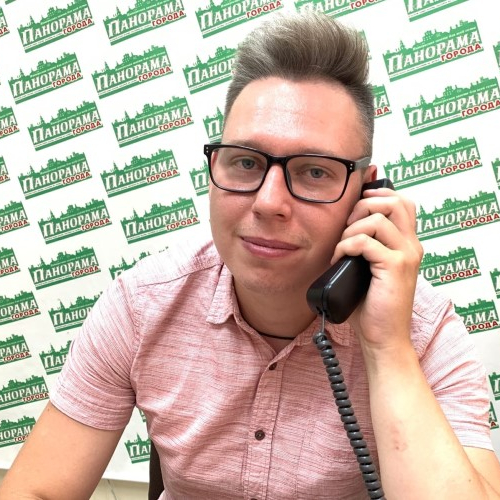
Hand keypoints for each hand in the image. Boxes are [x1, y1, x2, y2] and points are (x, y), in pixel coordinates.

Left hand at [331, 186, 422, 353]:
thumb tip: (342, 226)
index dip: (379, 195)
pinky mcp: (395, 267)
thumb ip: (365, 246)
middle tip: (347, 227)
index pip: (402, 202)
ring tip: (341, 248)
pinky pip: (365, 242)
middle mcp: (411, 246)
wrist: (383, 337)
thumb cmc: (372, 305)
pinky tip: (338, 259)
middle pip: (394, 202)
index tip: (356, 205)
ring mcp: (406, 256)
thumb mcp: (369, 268)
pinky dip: (345, 246)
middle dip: (364, 206)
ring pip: (377, 219)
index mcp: (407, 244)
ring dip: (351, 230)